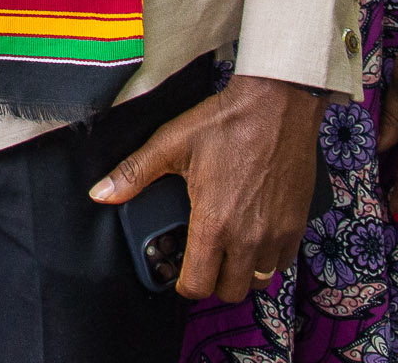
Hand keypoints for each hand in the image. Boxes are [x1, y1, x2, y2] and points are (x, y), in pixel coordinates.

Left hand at [89, 74, 322, 303]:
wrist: (276, 106)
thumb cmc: (225, 123)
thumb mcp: (170, 144)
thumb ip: (134, 174)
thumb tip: (100, 194)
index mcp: (213, 223)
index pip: (198, 286)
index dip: (184, 283)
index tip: (180, 269)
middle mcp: (248, 238)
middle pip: (230, 291)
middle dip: (213, 281)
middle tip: (203, 258)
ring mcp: (277, 234)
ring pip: (260, 281)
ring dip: (243, 272)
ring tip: (228, 247)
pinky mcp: (297, 225)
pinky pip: (283, 263)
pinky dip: (268, 258)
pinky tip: (253, 233)